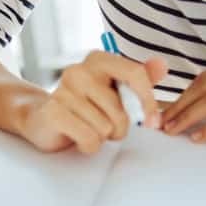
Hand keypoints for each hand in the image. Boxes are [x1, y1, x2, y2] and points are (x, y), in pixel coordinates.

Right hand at [19, 51, 167, 153]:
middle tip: (104, 124)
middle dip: (119, 127)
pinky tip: (77, 137)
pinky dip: (89, 145)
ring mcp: (63, 90)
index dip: (149, 101)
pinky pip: (90, 138)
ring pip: (106, 128)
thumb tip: (162, 65)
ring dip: (102, 137)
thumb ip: (140, 78)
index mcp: (98, 60)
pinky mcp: (53, 112)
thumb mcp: (114, 90)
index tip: (153, 122)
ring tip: (87, 127)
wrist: (43, 117)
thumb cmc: (85, 105)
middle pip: (121, 111)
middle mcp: (79, 70)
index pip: (135, 74)